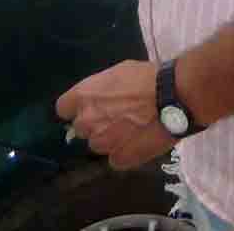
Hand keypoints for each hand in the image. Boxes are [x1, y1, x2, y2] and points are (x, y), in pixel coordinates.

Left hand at [57, 60, 175, 171]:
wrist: (171, 98)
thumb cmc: (146, 78)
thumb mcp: (116, 73)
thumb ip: (100, 90)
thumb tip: (101, 99)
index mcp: (83, 96)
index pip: (63, 108)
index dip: (74, 109)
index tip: (86, 108)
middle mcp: (87, 121)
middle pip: (80, 128)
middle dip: (93, 124)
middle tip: (114, 119)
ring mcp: (103, 142)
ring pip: (98, 145)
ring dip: (108, 140)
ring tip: (130, 132)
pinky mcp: (120, 159)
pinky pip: (115, 159)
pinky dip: (124, 154)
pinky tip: (138, 144)